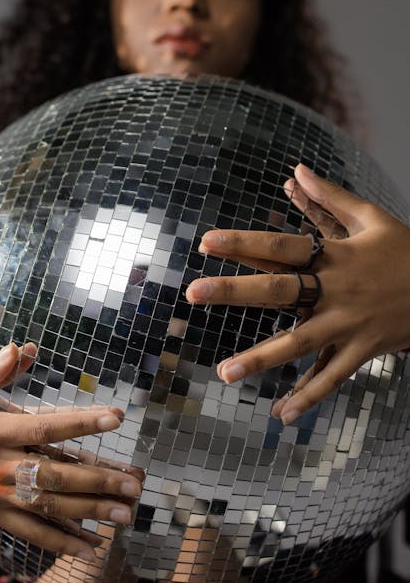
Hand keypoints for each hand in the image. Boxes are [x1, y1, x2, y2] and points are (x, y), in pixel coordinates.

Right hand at [0, 343, 143, 560]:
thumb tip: (20, 348)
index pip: (45, 428)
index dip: (81, 424)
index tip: (114, 418)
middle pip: (56, 474)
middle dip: (98, 480)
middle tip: (135, 484)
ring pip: (49, 507)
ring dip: (89, 512)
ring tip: (125, 515)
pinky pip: (30, 532)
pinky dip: (60, 542)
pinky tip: (89, 546)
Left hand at [186, 163, 409, 423]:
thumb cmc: (406, 251)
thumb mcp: (372, 217)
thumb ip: (330, 196)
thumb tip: (297, 168)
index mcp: (335, 255)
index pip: (281, 246)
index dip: (244, 242)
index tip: (206, 243)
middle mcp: (336, 289)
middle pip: (280, 290)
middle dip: (235, 292)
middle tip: (194, 293)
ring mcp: (348, 323)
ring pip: (300, 343)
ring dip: (261, 358)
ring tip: (224, 372)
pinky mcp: (362, 350)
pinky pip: (333, 377)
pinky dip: (309, 396)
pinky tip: (283, 414)